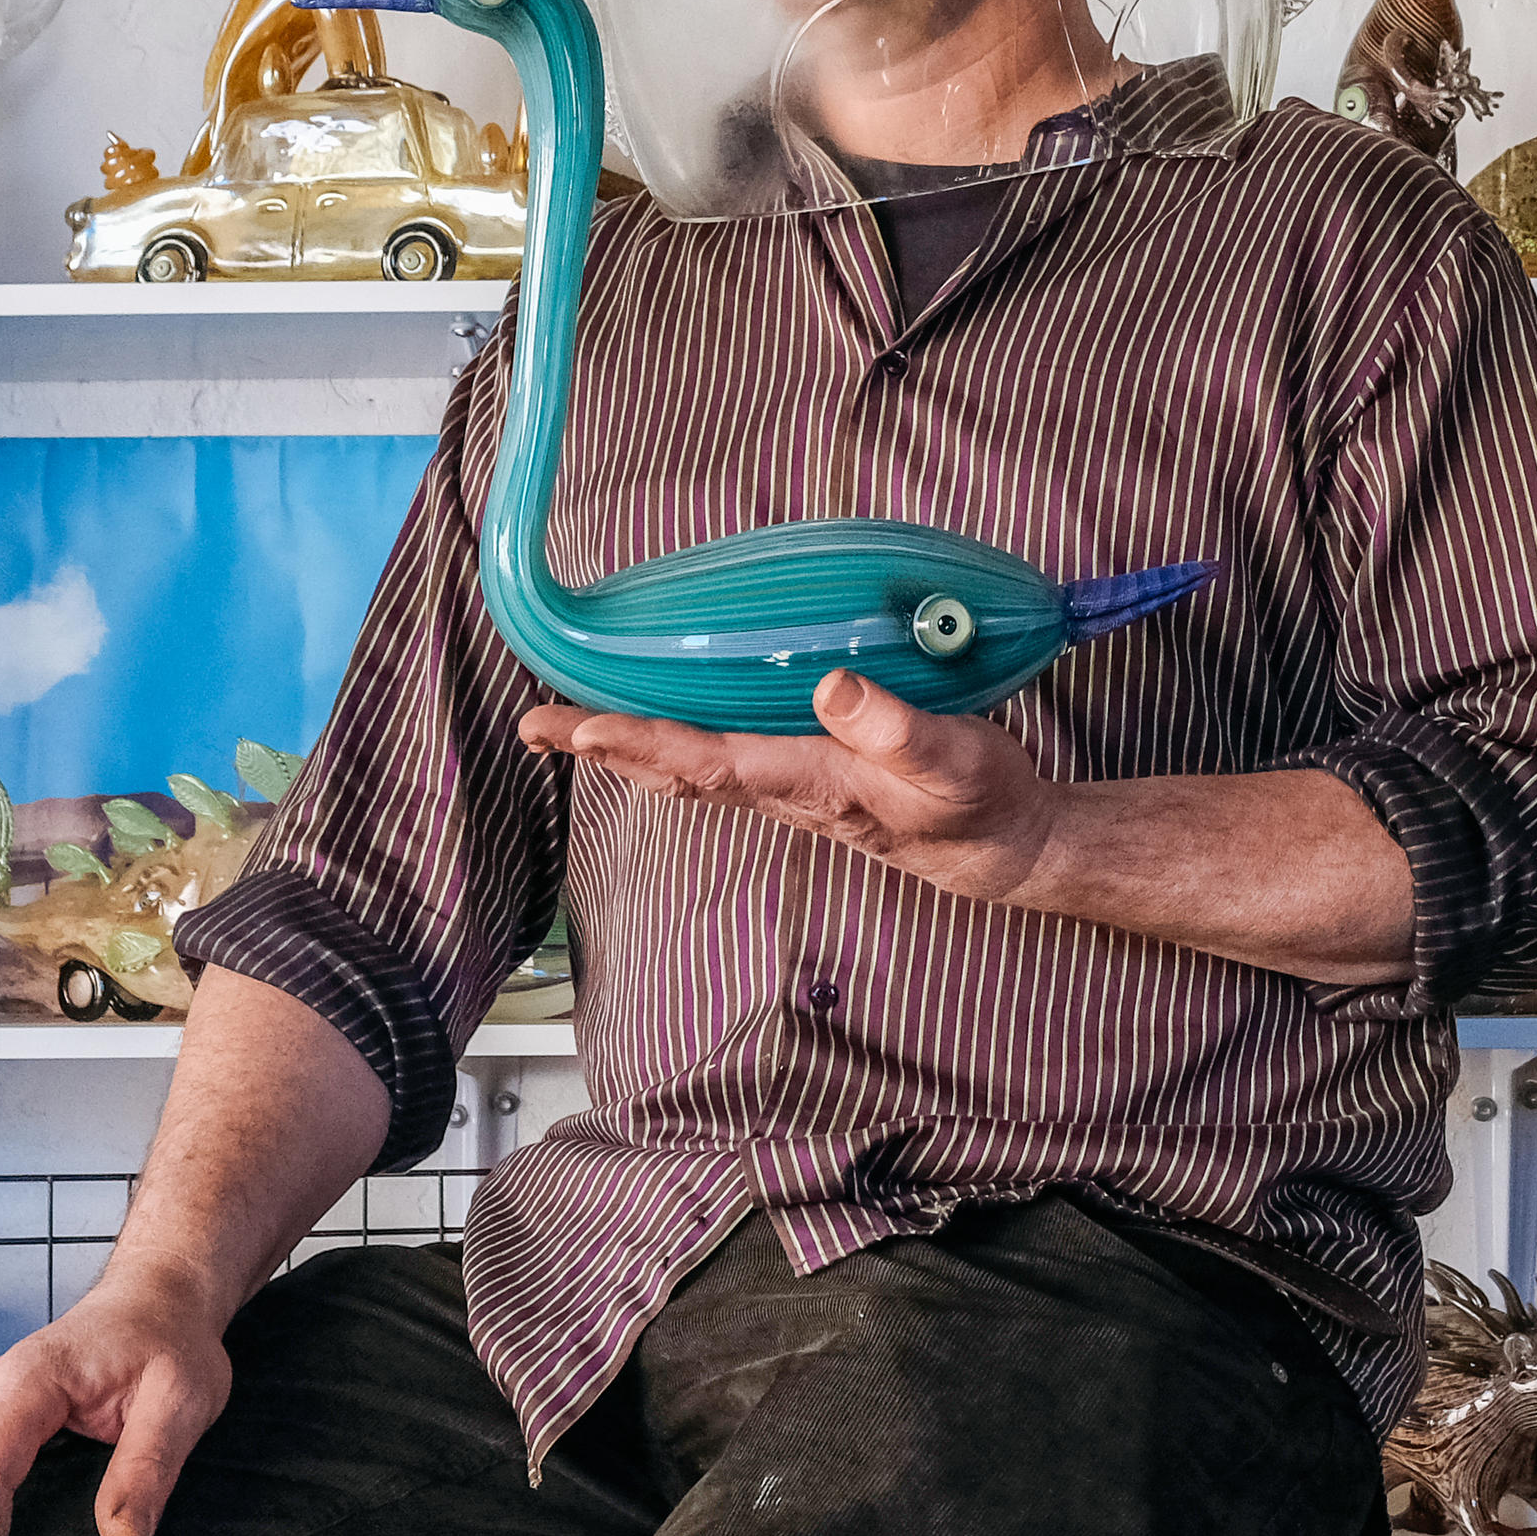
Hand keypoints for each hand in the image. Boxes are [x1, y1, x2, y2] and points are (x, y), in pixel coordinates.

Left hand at [524, 670, 1058, 906]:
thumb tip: (830, 686)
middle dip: (605, 747)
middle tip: (534, 724)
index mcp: (813, 782)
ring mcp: (791, 792)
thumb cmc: (981, 803)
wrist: (1003, 849)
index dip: (639, 741)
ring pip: (691, 771)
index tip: (576, 726)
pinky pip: (719, 766)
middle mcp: (787, 792)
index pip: (707, 761)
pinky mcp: (805, 782)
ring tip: (568, 727)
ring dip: (628, 749)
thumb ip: (895, 728)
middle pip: (678, 771)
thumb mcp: (954, 760)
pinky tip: (655, 735)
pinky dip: (673, 749)